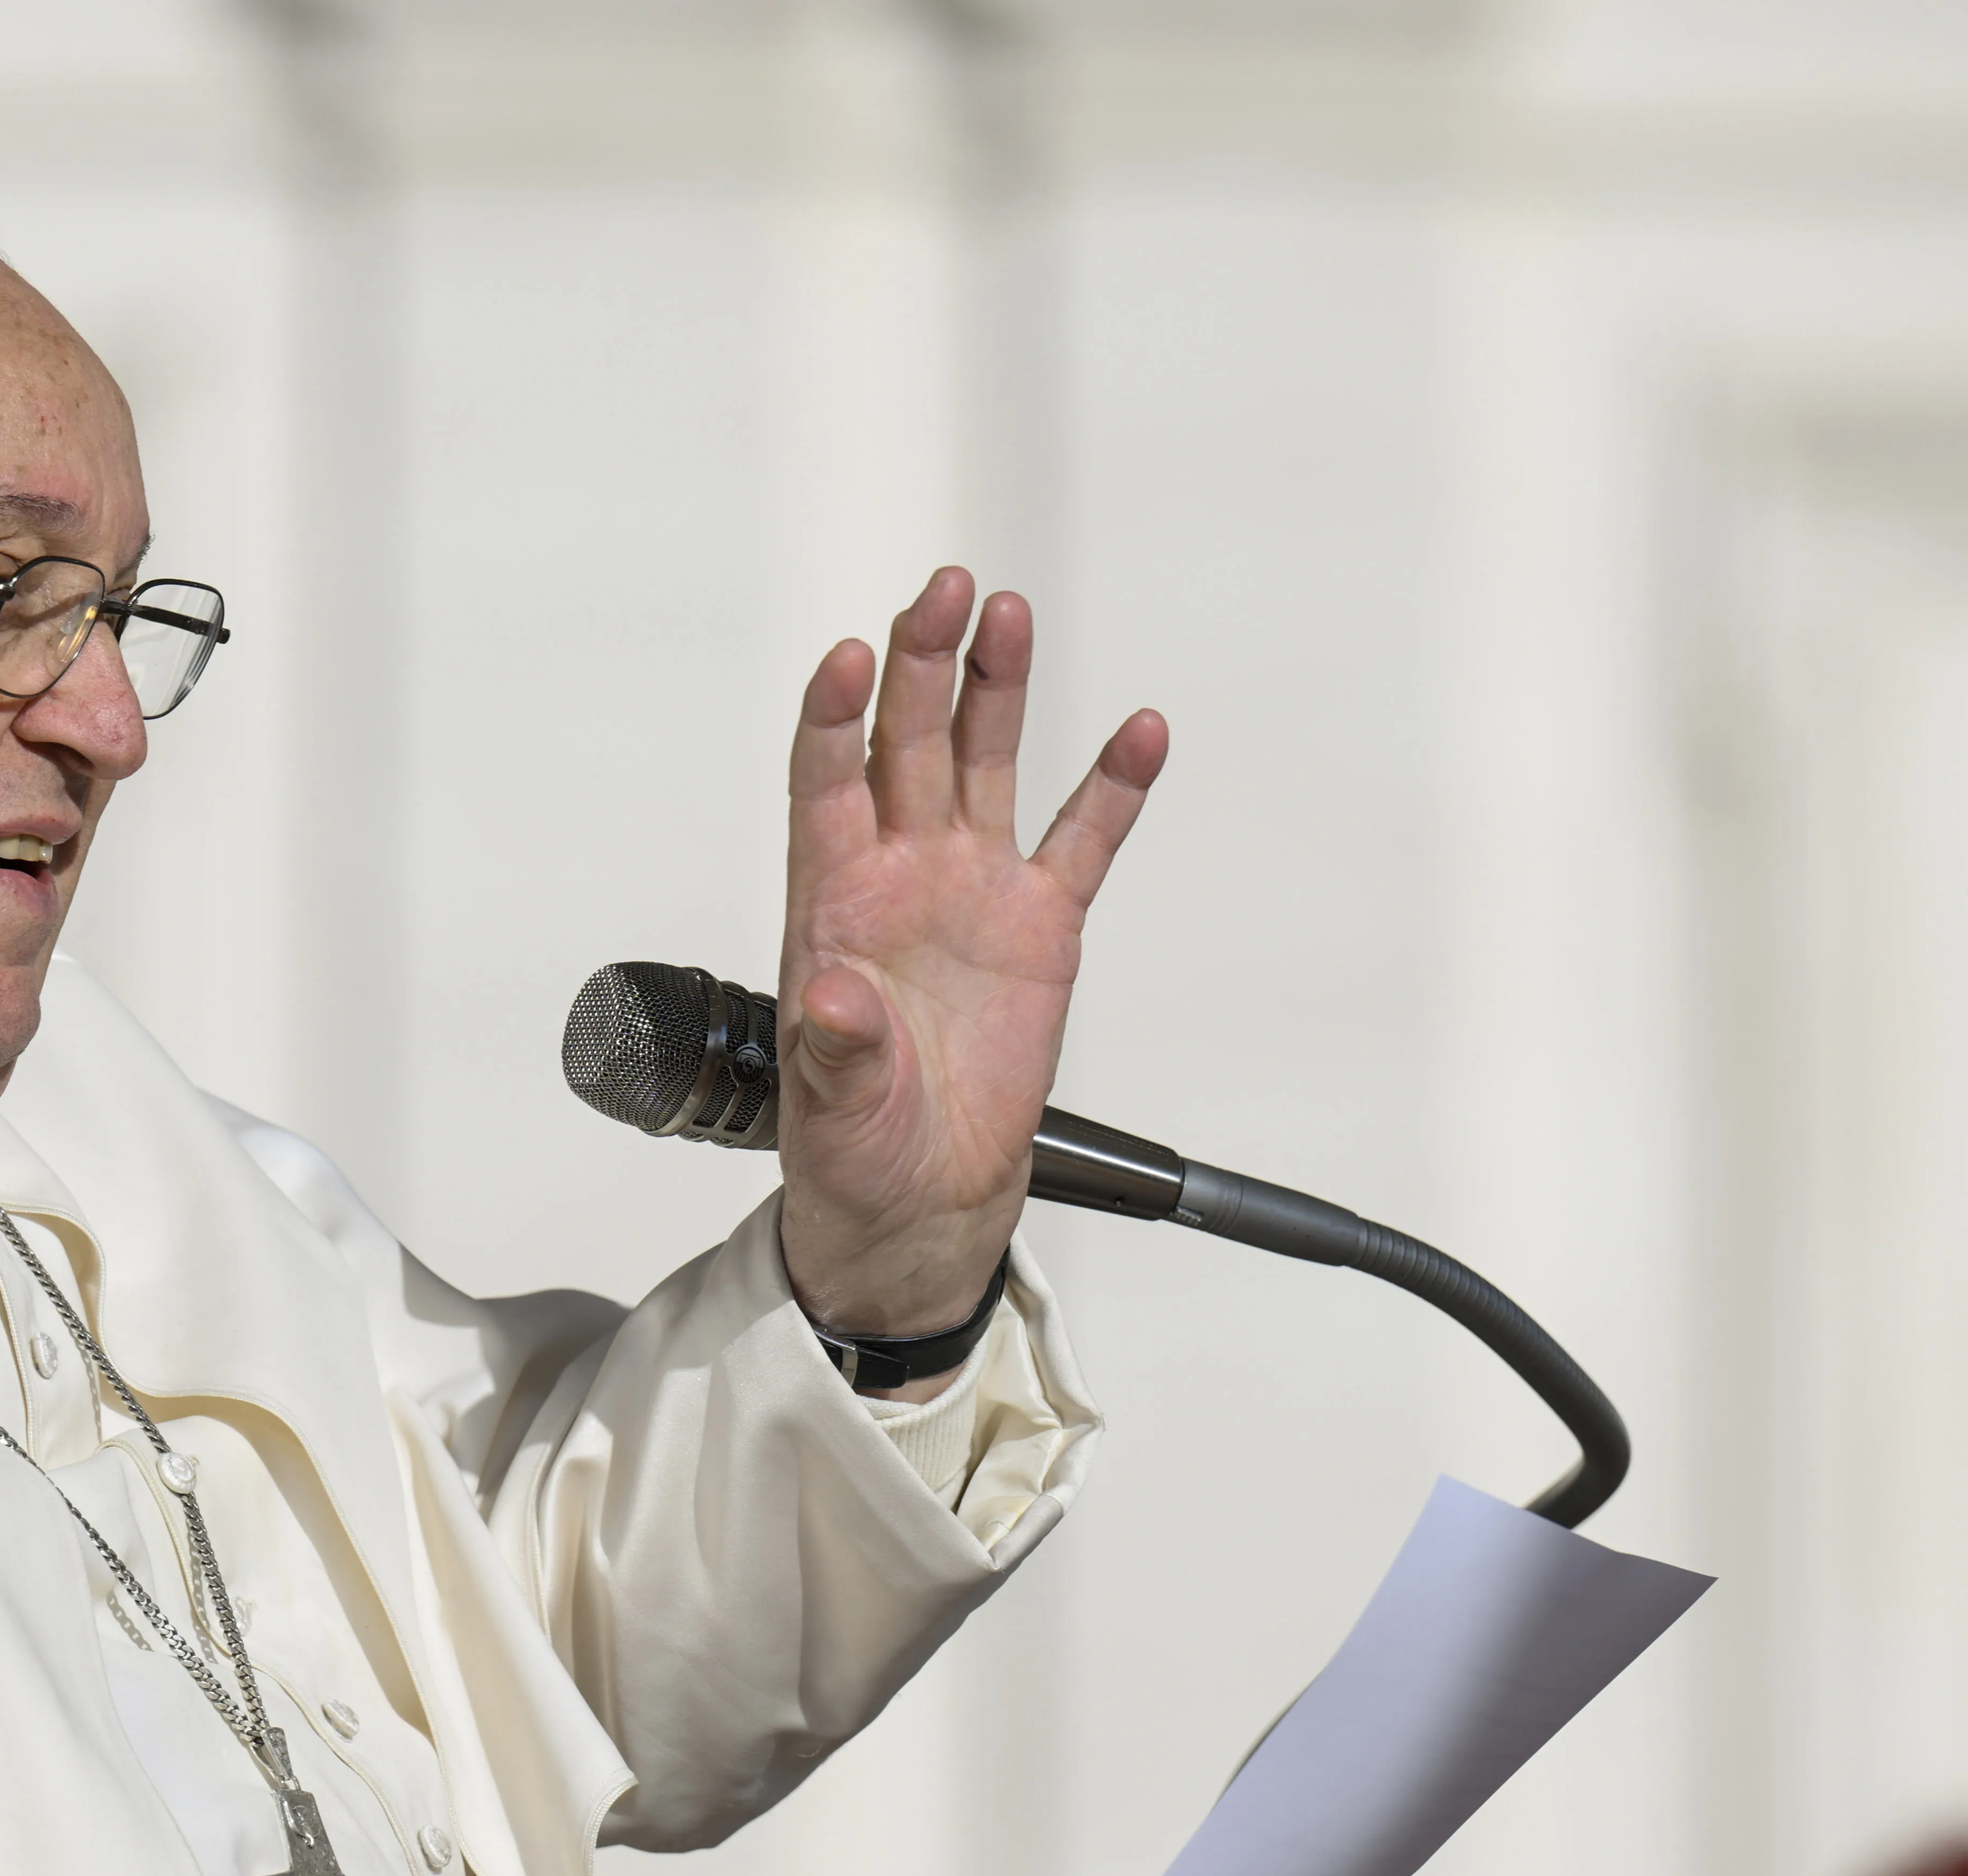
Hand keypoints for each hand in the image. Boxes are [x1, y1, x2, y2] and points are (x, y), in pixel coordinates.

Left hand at [776, 569, 1167, 1376]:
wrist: (920, 1194)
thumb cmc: (856, 1145)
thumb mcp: (835, 1106)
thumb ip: (838, 1048)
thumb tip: (832, 998)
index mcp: (833, 901)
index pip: (826, 783)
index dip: (834, 718)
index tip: (847, 659)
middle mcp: (900, 873)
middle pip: (908, 742)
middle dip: (923, 663)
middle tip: (945, 588)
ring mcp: (971, 890)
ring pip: (984, 762)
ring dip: (996, 688)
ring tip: (1010, 615)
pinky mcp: (1041, 926)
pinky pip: (1081, 841)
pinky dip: (1112, 788)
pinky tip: (1140, 732)